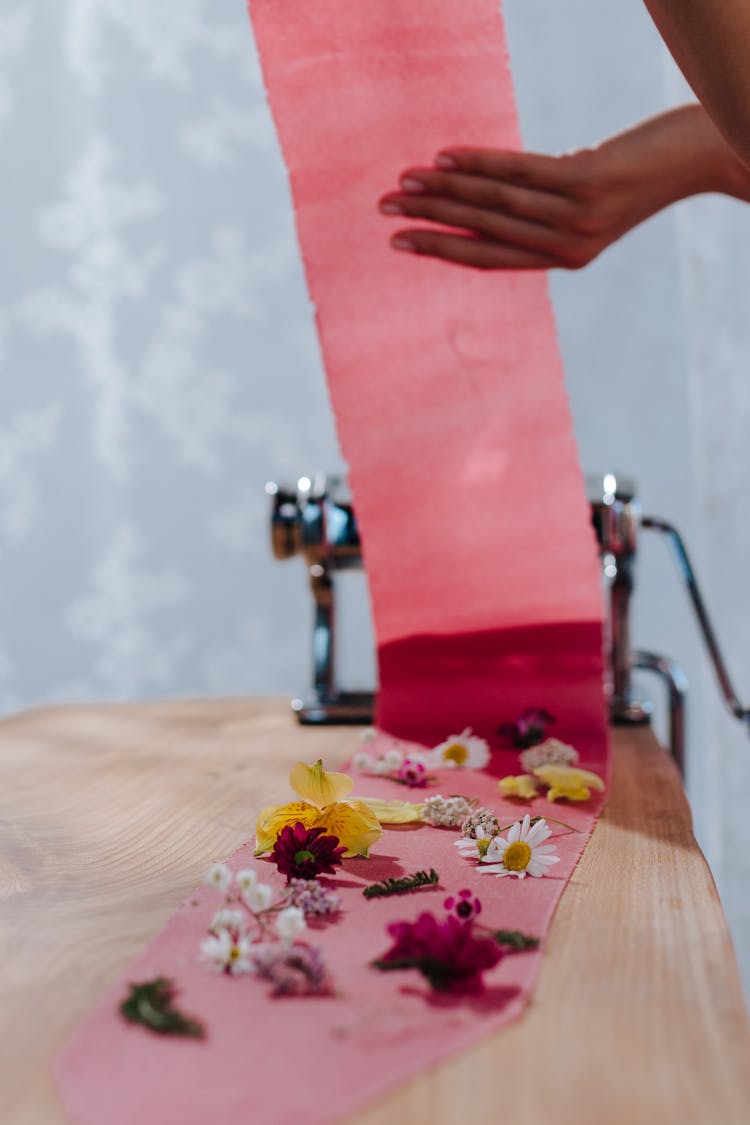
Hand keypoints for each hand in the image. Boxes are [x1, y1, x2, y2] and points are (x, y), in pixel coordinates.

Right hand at [378, 105, 749, 270]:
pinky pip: (520, 172)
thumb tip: (487, 195)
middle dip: (429, 220)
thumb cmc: (639, 174)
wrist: (698, 158)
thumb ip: (542, 207)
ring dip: (444, 192)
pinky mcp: (586, 182)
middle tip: (385, 211)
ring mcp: (577, 217)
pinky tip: (446, 158)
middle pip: (484, 232)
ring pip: (496, 204)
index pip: (489, 257)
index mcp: (564, 258)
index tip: (400, 243)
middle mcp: (567, 246)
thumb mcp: (588, 200)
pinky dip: (479, 164)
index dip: (441, 249)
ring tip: (405, 182)